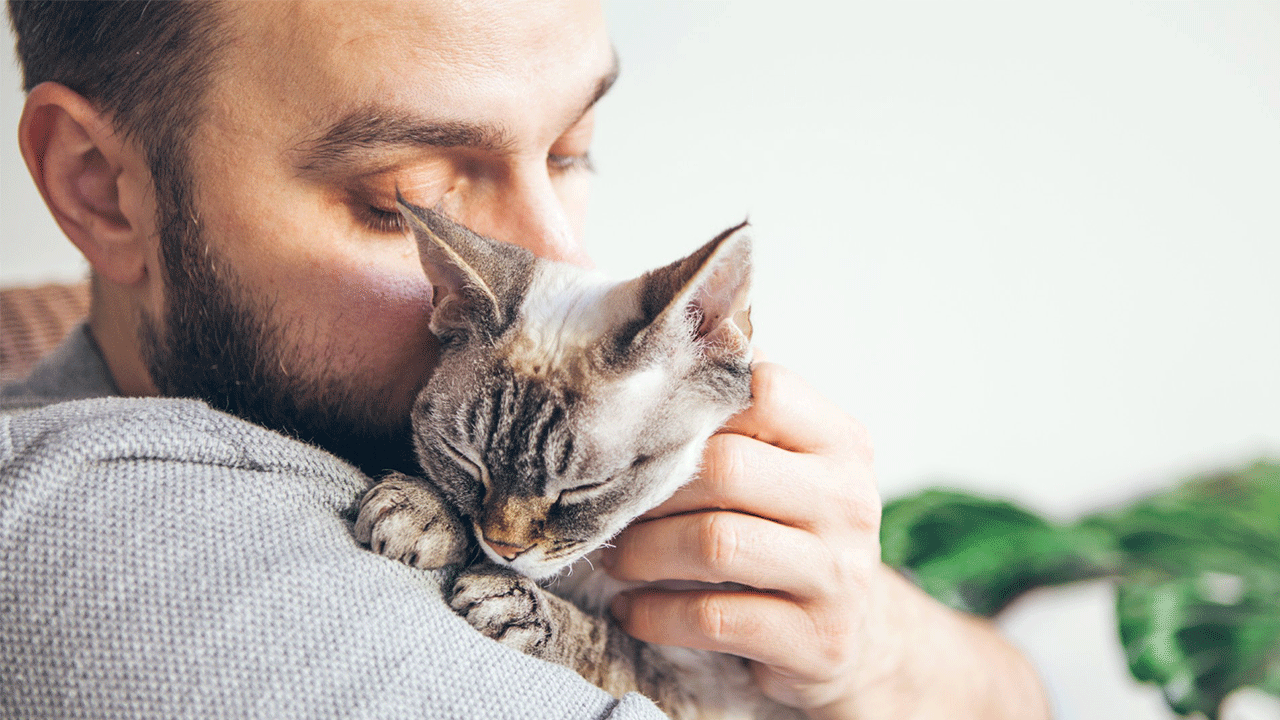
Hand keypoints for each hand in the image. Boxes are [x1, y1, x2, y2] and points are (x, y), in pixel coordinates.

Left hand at [603, 360, 1051, 718]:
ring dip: (645, 552)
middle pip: (726, 467)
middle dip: (651, 490)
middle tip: (608, 506)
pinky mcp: (818, 640)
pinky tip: (634, 611)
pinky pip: (714, 618)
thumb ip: (736, 415)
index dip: (689, 407)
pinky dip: (656, 614)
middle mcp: (849, 500)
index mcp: (841, 441)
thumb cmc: (789, 535)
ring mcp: (839, 574)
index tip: (640, 436)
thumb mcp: (782, 466)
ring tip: (617, 558)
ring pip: (716, 542)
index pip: (763, 390)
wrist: (852, 639)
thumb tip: (663, 353)